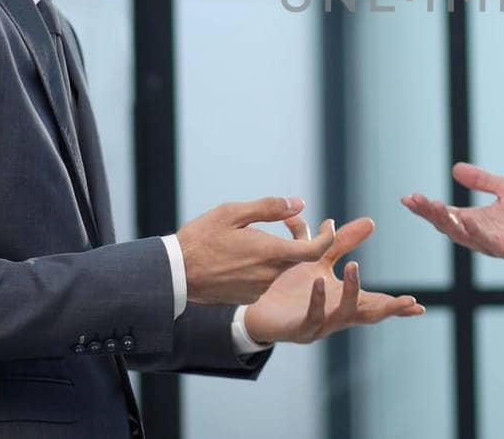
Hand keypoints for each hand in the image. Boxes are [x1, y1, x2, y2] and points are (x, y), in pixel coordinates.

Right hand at [177, 197, 335, 305]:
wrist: (175, 275)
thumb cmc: (201, 238)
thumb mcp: (233, 212)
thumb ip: (270, 208)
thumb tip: (299, 204)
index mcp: (270, 252)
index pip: (314, 250)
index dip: (327, 237)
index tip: (328, 225)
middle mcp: (268, 274)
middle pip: (296, 257)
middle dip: (296, 239)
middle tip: (287, 220)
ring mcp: (258, 289)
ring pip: (278, 268)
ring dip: (274, 253)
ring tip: (250, 238)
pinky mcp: (247, 299)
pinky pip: (263, 280)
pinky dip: (260, 267)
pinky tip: (239, 257)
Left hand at [244, 217, 424, 343]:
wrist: (253, 306)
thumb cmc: (289, 285)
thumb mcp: (319, 259)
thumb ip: (340, 242)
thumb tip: (370, 221)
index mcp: (343, 300)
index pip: (375, 303)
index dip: (396, 305)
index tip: (418, 304)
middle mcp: (336, 315)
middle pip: (368, 314)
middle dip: (386, 306)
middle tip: (404, 297)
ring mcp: (320, 325)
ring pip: (343, 314)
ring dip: (351, 291)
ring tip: (353, 266)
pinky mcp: (298, 330)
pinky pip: (312, 317)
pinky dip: (318, 300)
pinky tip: (319, 282)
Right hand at [401, 162, 503, 272]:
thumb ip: (482, 180)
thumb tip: (455, 169)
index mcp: (477, 219)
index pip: (445, 214)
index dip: (426, 207)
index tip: (408, 197)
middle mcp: (480, 233)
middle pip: (447, 225)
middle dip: (430, 213)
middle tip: (415, 200)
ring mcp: (492, 243)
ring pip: (462, 235)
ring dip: (446, 222)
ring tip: (432, 207)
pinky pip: (487, 242)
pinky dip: (475, 232)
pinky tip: (464, 221)